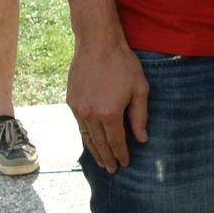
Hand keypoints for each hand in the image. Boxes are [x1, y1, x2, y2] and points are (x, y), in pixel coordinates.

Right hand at [67, 37, 148, 172]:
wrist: (97, 43)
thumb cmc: (122, 63)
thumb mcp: (139, 89)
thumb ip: (140, 116)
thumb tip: (142, 139)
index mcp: (110, 114)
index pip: (116, 142)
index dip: (122, 154)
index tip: (125, 163)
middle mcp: (91, 115)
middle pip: (100, 144)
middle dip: (107, 158)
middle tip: (112, 170)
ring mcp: (79, 109)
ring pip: (87, 137)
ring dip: (94, 151)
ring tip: (101, 161)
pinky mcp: (71, 101)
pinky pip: (79, 125)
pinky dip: (86, 136)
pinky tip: (91, 140)